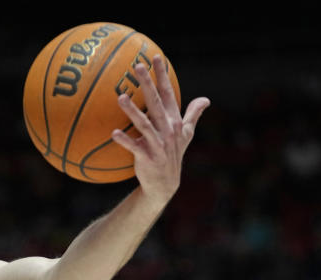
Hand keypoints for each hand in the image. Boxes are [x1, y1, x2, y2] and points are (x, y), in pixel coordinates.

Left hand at [112, 54, 209, 206]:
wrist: (165, 183)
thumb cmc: (173, 154)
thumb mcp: (186, 134)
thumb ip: (193, 115)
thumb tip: (206, 99)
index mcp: (173, 120)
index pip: (168, 92)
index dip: (162, 75)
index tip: (156, 57)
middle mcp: (167, 129)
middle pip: (155, 102)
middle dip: (147, 83)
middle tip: (137, 66)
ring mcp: (158, 143)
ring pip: (145, 123)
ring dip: (133, 111)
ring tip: (120, 98)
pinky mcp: (147, 157)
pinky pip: (135, 147)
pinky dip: (125, 140)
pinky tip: (114, 133)